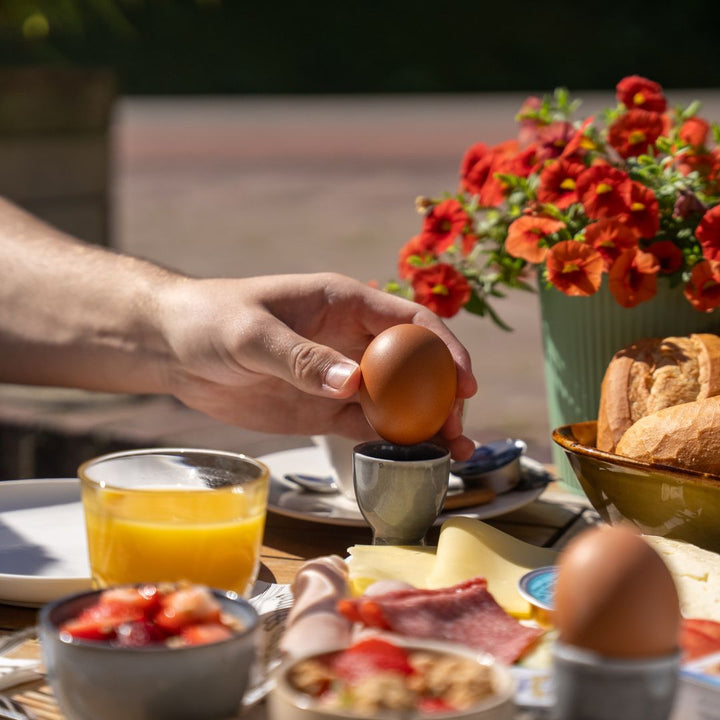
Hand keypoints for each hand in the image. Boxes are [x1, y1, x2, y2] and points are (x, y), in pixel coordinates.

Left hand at [158, 272, 476, 457]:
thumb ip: (301, 358)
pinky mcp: (323, 409)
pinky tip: (409, 460)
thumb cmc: (211, 322)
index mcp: (344, 304)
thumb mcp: (251, 335)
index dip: (446, 349)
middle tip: (460, 430)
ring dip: (425, 426)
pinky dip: (391, 442)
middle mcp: (352, 339)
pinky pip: (366, 426)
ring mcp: (340, 377)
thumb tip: (354, 384)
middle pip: (415, 366)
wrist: (175, 349)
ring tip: (451, 454)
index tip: (465, 382)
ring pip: (397, 401)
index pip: (411, 322)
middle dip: (444, 395)